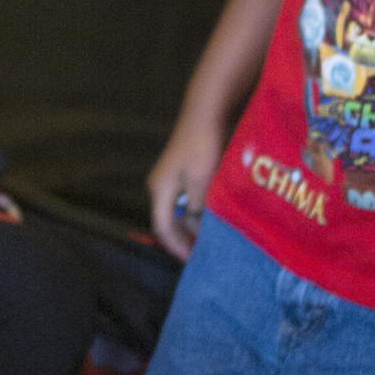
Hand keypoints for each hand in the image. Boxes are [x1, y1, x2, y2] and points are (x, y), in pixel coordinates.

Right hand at [147, 109, 226, 260]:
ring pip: (181, 211)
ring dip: (195, 225)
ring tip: (213, 238)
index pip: (162, 229)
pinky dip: (200, 210)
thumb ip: (199, 210)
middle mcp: (160, 186)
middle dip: (186, 239)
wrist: (206, 112)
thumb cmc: (202, 148)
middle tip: (205, 254)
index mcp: (159, 191)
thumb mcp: (202, 184)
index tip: (194, 262)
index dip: (177, 248)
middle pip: (170, 222)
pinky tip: (215, 215)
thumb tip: (200, 229)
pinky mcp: (183, 170)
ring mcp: (171, 177)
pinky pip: (188, 199)